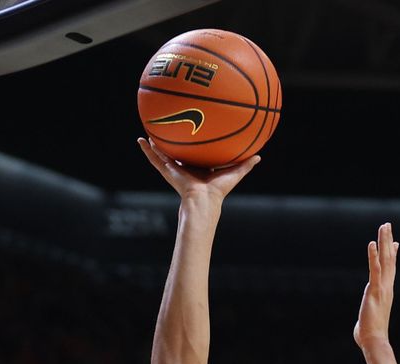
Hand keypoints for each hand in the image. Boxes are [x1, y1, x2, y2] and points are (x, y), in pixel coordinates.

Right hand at [137, 137, 260, 201]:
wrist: (204, 200)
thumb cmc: (219, 190)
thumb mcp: (234, 173)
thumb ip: (246, 164)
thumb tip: (259, 156)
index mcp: (200, 168)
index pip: (196, 155)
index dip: (195, 146)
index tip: (194, 134)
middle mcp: (186, 168)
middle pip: (178, 153)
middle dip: (174, 143)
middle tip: (170, 128)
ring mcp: (175, 169)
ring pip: (162, 154)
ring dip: (155, 144)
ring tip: (148, 132)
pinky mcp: (167, 171)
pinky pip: (154, 159)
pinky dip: (146, 150)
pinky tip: (140, 140)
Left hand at [354, 223, 398, 349]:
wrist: (374, 341)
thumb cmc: (369, 335)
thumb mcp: (370, 319)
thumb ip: (368, 314)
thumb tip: (363, 324)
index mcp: (386, 292)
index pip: (390, 270)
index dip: (392, 255)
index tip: (395, 243)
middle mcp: (387, 287)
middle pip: (389, 259)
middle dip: (388, 241)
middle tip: (388, 225)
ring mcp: (382, 287)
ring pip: (385, 260)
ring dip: (384, 242)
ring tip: (384, 226)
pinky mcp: (374, 291)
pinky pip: (374, 270)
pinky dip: (373, 256)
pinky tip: (372, 243)